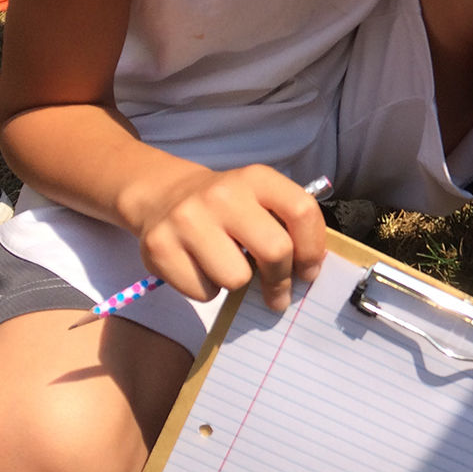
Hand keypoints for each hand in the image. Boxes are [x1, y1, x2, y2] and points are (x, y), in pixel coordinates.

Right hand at [131, 164, 325, 310]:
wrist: (162, 195)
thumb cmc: (226, 207)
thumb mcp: (259, 199)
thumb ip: (286, 226)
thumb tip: (306, 273)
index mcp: (256, 178)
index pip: (302, 211)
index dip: (312, 249)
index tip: (309, 272)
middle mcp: (222, 194)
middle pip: (275, 250)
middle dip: (281, 280)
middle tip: (279, 293)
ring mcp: (187, 219)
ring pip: (236, 278)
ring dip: (237, 282)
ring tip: (226, 266)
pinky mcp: (160, 247)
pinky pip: (203, 292)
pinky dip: (207, 289)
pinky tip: (200, 268)